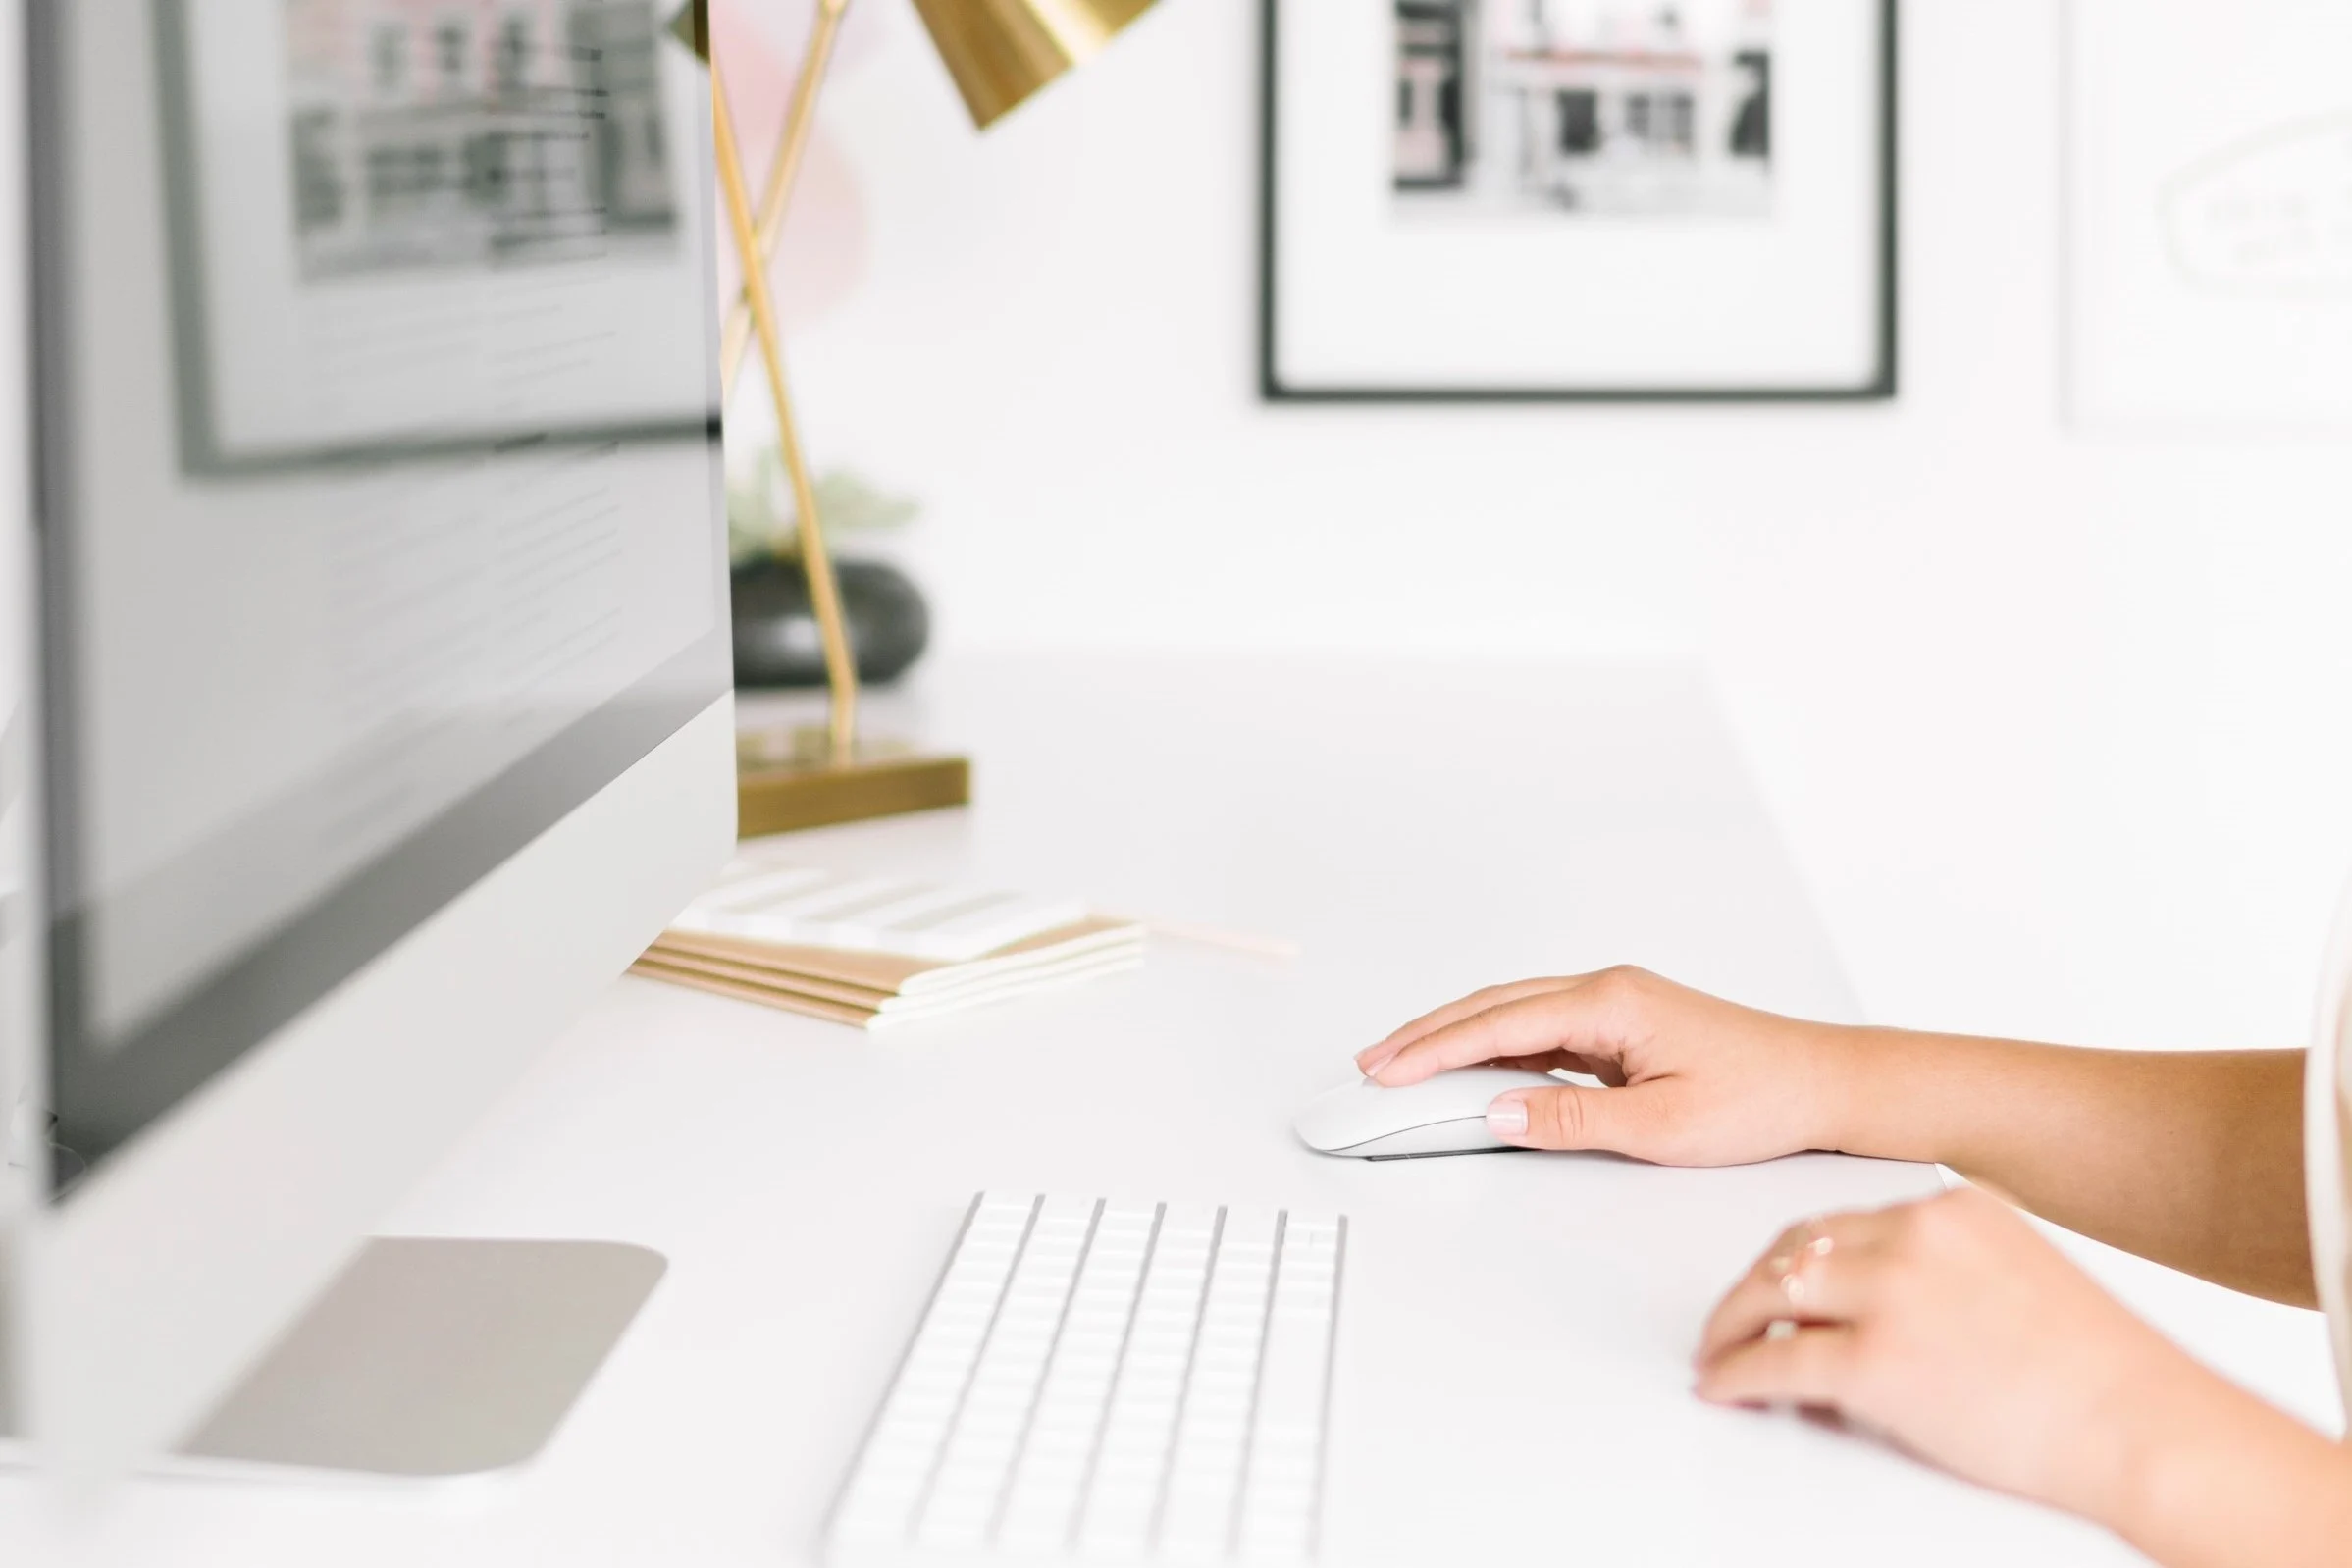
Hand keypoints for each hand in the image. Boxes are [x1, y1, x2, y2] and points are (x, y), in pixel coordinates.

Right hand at [1354, 967, 1858, 1164]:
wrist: (1825, 1083)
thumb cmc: (1761, 1098)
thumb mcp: (1661, 1127)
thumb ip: (1571, 1119)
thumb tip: (1496, 1113)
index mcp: (1611, 1002)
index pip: (1498, 1024)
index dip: (1433, 1049)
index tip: (1385, 1072)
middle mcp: (1606, 990)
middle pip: (1492, 1006)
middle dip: (1425, 1034)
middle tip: (1371, 1064)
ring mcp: (1613, 1005)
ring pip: (1512, 1014)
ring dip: (1455, 1037)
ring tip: (1403, 1064)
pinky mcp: (1622, 1025)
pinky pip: (1540, 1030)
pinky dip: (1494, 1046)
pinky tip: (1471, 1070)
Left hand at [1694, 1185, 2222, 1525]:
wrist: (2147, 1427)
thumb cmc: (2105, 1375)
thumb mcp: (2022, 1281)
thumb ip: (1947, 1276)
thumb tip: (1873, 1311)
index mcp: (1954, 1209)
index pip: (1845, 1222)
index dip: (1803, 1261)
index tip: (1781, 1282)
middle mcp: (1916, 1235)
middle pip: (1798, 1248)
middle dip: (1756, 1285)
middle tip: (1733, 1318)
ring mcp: (1892, 1294)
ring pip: (1772, 1293)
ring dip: (1734, 1323)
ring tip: (1720, 1351)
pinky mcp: (1874, 1361)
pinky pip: (1775, 1363)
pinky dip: (1737, 1374)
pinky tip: (1725, 1385)